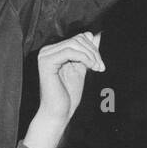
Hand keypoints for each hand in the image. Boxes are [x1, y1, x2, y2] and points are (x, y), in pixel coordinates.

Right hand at [28, 33, 103, 147]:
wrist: (59, 113)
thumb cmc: (68, 95)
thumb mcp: (81, 68)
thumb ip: (87, 53)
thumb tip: (95, 34)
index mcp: (55, 51)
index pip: (78, 38)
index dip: (93, 48)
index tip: (100, 65)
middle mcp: (47, 51)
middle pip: (78, 39)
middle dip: (93, 52)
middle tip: (101, 67)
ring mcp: (45, 55)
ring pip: (75, 43)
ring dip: (91, 55)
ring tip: (97, 68)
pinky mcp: (46, 62)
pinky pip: (69, 51)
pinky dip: (84, 57)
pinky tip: (91, 67)